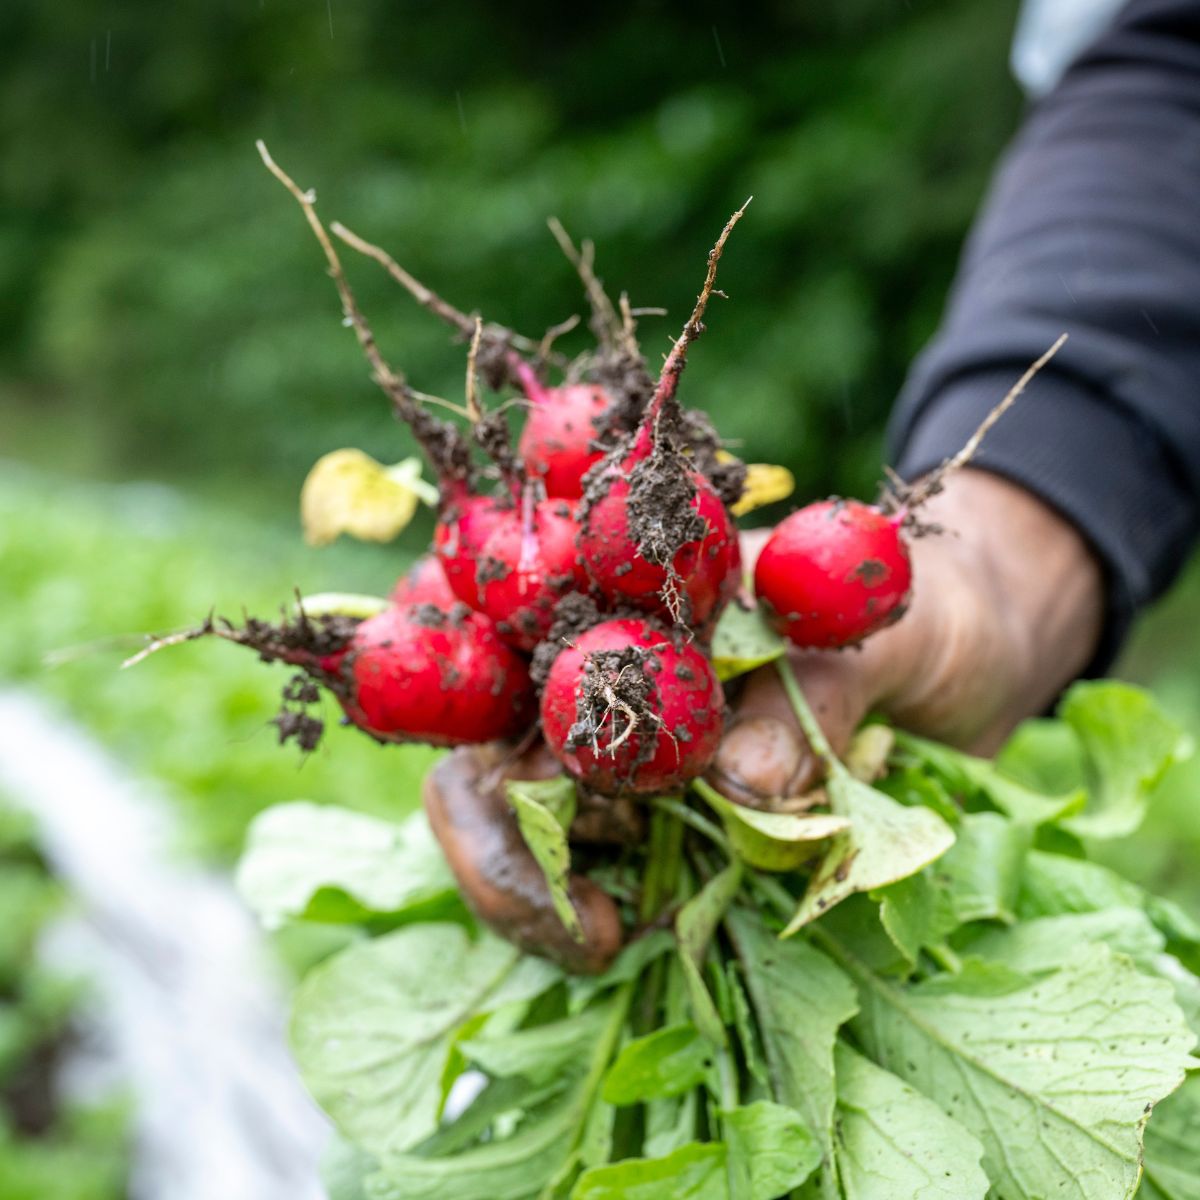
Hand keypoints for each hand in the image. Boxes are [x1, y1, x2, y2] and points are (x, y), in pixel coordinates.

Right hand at [424, 469, 1103, 970]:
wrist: (976, 650)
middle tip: (585, 927)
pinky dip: (588, 914)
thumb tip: (742, 782)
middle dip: (505, 850)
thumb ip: (811, 689)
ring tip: (616, 939)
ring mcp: (624, 747)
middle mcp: (603, 669)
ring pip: (517, 826)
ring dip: (541, 897)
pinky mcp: (661, 815)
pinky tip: (636, 934)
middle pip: (486, 755)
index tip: (560, 810)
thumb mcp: (873, 637)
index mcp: (630, 597)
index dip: (494, 725)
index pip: (506, 648)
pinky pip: (586, 871)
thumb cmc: (921, 610)